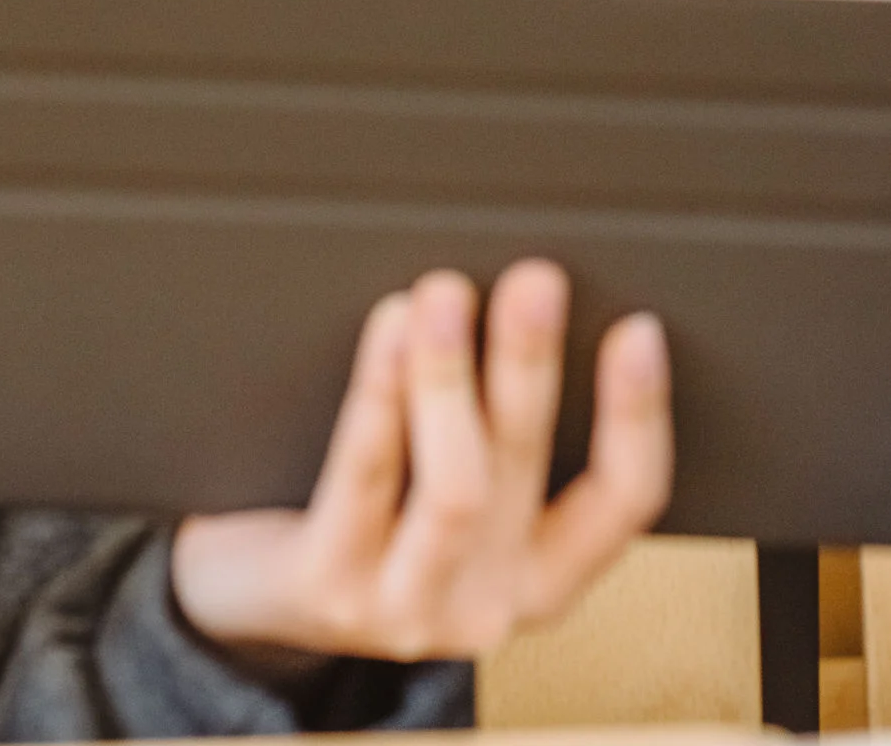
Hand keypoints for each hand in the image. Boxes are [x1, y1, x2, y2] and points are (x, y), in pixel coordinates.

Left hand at [169, 262, 672, 662]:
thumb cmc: (372, 522)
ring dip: (452, 378)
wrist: (249, 597)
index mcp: (542, 575)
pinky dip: (383, 392)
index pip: (625, 502)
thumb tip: (537, 300)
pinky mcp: (329, 589)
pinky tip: (391, 330)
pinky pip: (364, 478)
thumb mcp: (464, 494)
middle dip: (533, 365)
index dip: (641, 417)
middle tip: (535, 281)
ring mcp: (405, 607)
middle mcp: (487, 604)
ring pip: (453, 488)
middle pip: (528, 469)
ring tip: (444, 294)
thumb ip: (505, 426)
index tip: (638, 329)